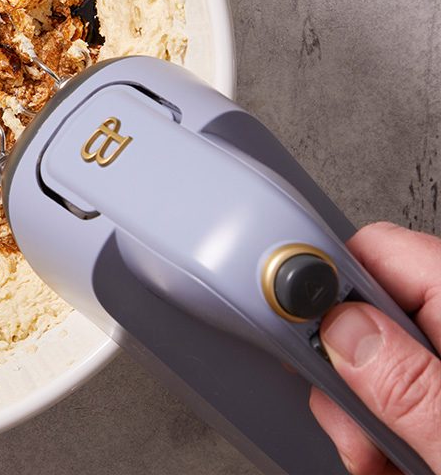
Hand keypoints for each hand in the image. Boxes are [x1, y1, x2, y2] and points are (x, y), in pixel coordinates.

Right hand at [310, 222, 440, 473]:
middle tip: (359, 434)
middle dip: (345, 373)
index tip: (295, 336)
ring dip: (365, 419)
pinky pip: (405, 400)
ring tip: (386, 466)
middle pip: (372, 313)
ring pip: (379, 366)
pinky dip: (389, 438)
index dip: (330, 287)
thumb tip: (340, 327)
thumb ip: (411, 385)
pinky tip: (401, 465)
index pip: (382, 253)